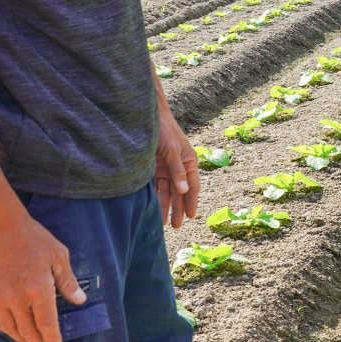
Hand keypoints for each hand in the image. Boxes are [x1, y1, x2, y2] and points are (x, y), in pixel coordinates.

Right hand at [0, 211, 84, 341]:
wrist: (0, 227)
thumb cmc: (34, 239)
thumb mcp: (58, 256)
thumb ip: (68, 281)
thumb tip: (79, 301)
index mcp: (38, 289)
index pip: (46, 323)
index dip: (52, 338)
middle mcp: (17, 298)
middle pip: (28, 331)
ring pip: (10, 328)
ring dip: (21, 338)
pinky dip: (2, 327)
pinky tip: (9, 329)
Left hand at [156, 104, 199, 228]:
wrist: (147, 116)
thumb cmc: (165, 130)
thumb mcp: (172, 150)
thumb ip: (177, 171)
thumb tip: (183, 190)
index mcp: (189, 161)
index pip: (192, 185)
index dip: (191, 201)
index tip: (190, 216)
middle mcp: (178, 166)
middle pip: (179, 191)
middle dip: (177, 208)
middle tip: (176, 226)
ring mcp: (165, 167)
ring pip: (166, 190)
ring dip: (165, 205)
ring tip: (163, 222)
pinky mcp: (153, 167)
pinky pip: (154, 185)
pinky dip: (154, 196)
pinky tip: (151, 207)